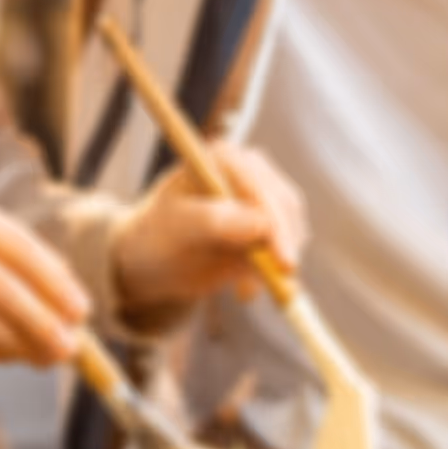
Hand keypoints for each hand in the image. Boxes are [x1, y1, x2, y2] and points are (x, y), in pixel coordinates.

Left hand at [110, 141, 307, 313]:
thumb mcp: (178, 227)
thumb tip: (262, 225)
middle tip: (279, 285)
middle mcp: (249, 170)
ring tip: (242, 291)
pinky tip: (244, 289)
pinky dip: (273, 273)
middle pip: (284, 205)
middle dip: (284, 247)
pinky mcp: (271, 226)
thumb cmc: (157, 236)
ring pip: (293, 229)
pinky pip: (286, 250)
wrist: (154, 261)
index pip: (259, 187)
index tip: (283, 262)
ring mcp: (263, 198)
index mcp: (224, 157)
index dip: (275, 223)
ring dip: (277, 264)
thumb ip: (216, 221)